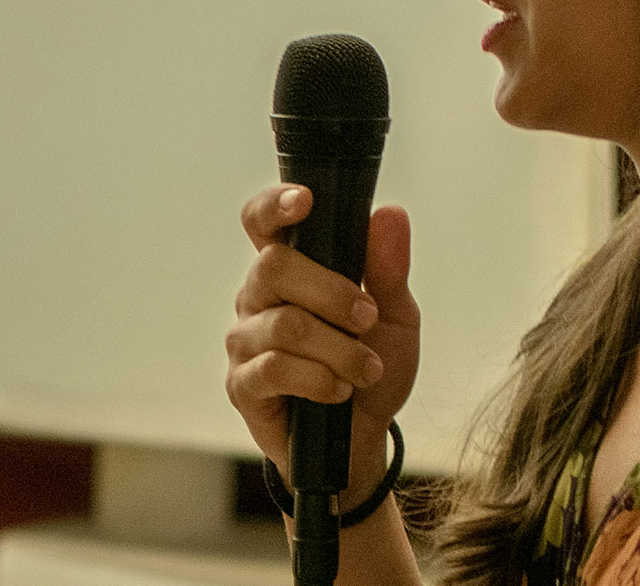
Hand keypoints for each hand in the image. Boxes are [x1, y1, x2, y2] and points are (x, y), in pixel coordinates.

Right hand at [225, 184, 419, 504]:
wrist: (363, 438)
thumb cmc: (373, 365)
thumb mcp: (397, 317)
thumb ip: (389, 269)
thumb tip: (389, 214)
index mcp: (289, 268)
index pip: (262, 221)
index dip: (274, 205)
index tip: (305, 201)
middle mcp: (258, 297)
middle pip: (275, 267)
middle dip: (332, 292)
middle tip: (368, 317)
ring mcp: (245, 340)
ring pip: (285, 325)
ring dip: (338, 348)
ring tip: (366, 368)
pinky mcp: (242, 385)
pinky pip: (274, 370)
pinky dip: (318, 379)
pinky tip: (338, 390)